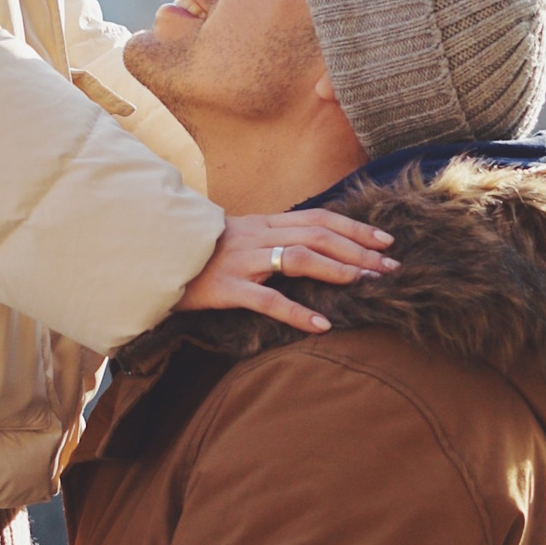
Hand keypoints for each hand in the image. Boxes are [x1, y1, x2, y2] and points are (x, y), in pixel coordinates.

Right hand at [177, 212, 395, 333]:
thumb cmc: (201, 253)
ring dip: (339, 272)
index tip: (386, 242)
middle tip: (390, 269)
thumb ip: (273, 238)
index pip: (319, 219)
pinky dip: (297, 312)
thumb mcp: (241, 238)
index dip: (355, 229)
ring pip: (300, 259)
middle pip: (319, 236)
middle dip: (359, 252)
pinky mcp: (227, 288)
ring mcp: (243, 261)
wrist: (155, 256)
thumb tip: (313, 246)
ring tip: (367, 286)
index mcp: (264, 222)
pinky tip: (321, 325)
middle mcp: (258, 236)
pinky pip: (268, 299)